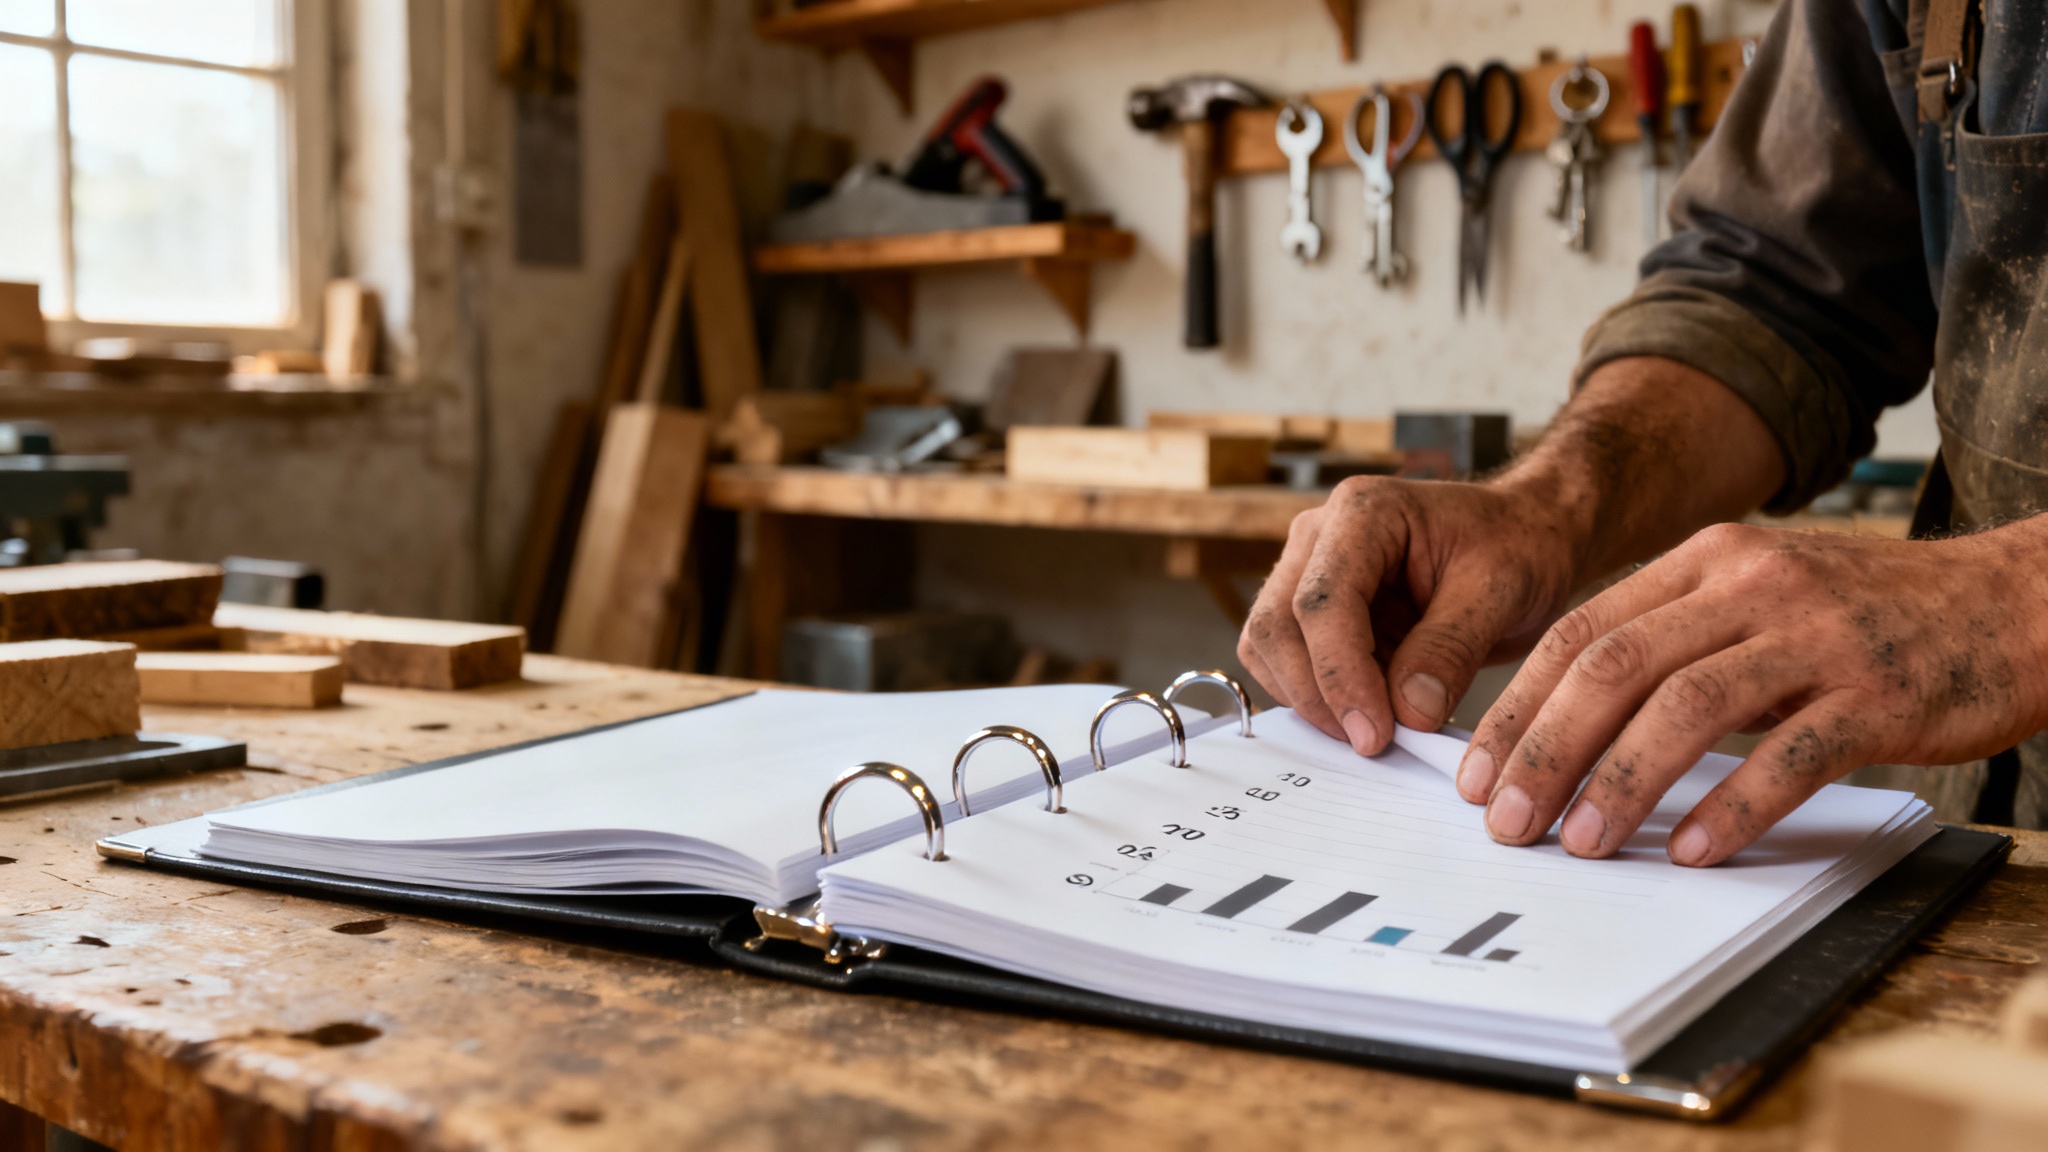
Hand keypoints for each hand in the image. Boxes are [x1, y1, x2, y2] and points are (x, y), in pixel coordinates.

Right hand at [1237, 474, 1584, 753]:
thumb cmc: (1516, 546)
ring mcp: (1306, 571)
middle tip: (1372, 743)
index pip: (1323, 601)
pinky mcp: (1311, 610)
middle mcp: (1319, 536)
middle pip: (1278, 626)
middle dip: (1318, 695)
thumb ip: (1451, 649)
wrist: (1521, 536)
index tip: (1375, 732)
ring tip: (1376, 728)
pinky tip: (1366, 711)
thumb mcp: (1501, 591)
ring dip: (1311, 700)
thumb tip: (1408, 713)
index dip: (1341, 674)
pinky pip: (1285, 662)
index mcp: (1364, 512)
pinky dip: (1316, 697)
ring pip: (1269, 648)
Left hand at [1459, 520, 2047, 865]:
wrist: (2010, 602)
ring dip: (1621, 781)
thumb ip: (1673, 638)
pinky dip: (1734, 804)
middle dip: (1546, 748)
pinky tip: (1693, 848)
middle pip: (1615, 666)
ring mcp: (1815, 638)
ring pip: (1688, 705)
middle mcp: (1752, 587)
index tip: (1475, 769)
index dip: (1517, 703)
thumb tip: (1568, 717)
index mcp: (1707, 561)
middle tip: (1507, 818)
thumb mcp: (1757, 595)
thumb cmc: (1869, 613)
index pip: (1581, 631)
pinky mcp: (1877, 695)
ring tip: (1580, 841)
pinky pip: (1790, 754)